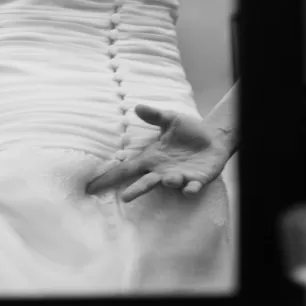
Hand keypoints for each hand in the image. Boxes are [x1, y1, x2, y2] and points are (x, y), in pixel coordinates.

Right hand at [86, 104, 229, 201]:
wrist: (213, 138)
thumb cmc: (189, 131)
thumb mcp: (171, 119)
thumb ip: (155, 115)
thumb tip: (137, 106)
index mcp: (153, 157)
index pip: (128, 168)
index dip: (111, 177)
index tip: (92, 187)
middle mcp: (163, 170)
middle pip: (146, 182)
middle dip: (136, 190)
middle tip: (125, 198)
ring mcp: (180, 177)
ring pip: (170, 184)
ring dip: (169, 183)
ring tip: (169, 179)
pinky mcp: (197, 180)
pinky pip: (192, 188)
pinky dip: (190, 189)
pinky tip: (190, 188)